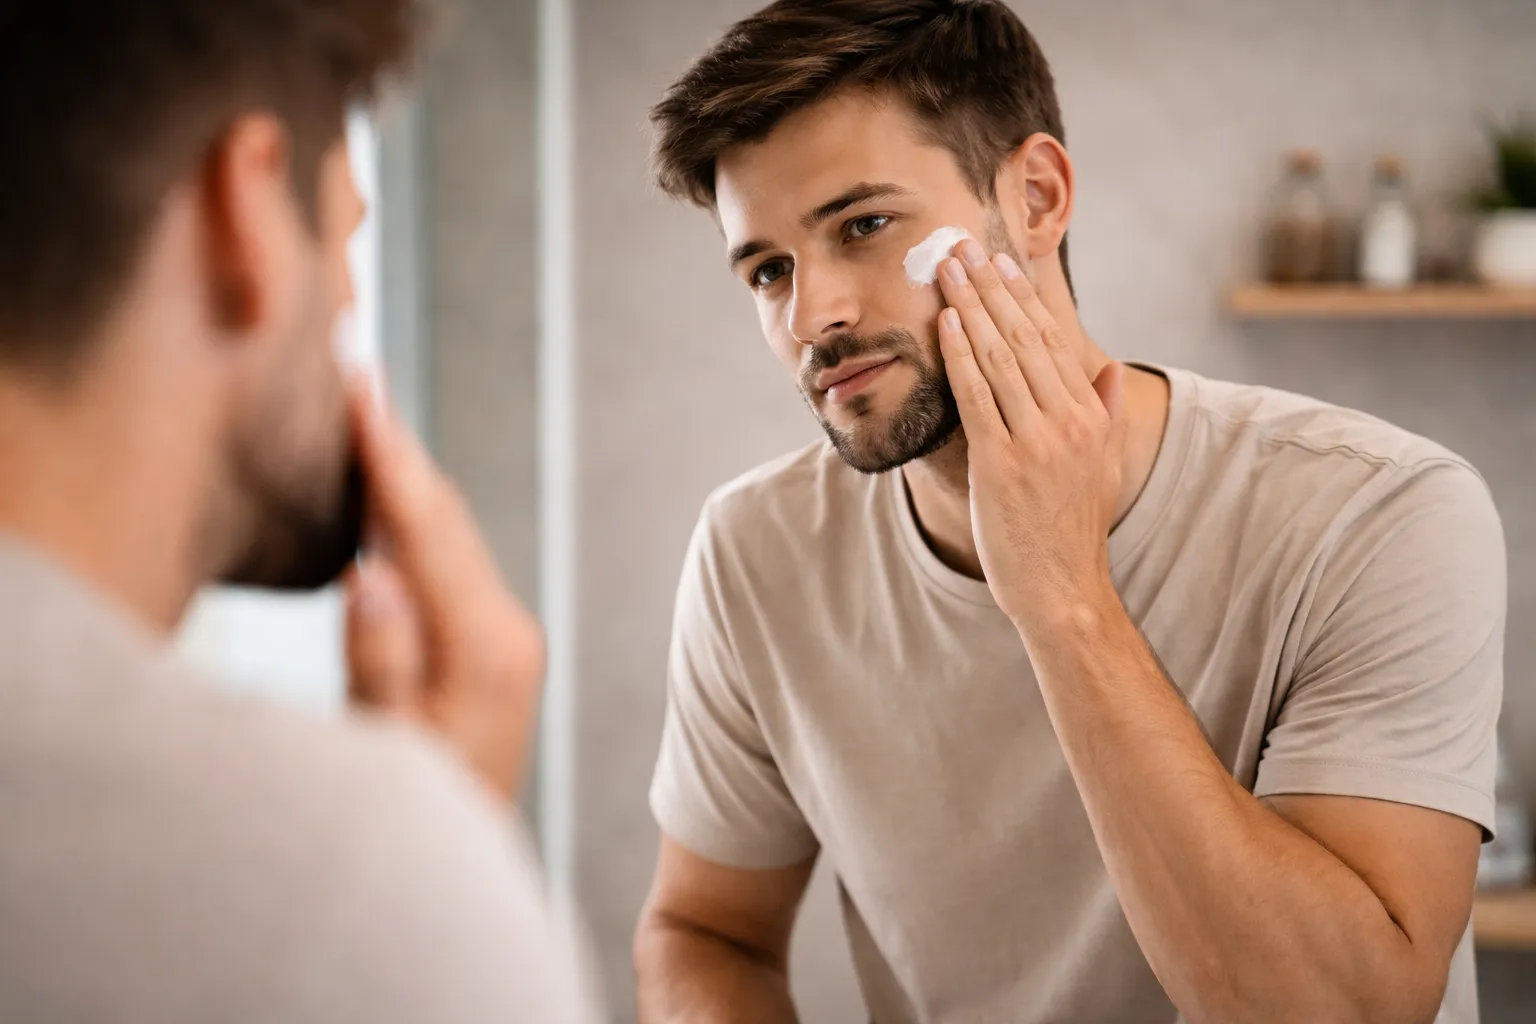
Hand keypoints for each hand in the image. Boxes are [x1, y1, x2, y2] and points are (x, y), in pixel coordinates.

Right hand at [342, 376, 543, 803]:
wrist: (470, 859)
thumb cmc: (420, 817)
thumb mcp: (386, 750)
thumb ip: (379, 661)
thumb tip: (370, 571)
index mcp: (483, 648)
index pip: (425, 529)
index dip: (388, 453)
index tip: (361, 383)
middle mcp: (506, 630)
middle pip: (442, 517)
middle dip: (398, 444)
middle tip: (358, 365)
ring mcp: (506, 635)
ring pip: (448, 533)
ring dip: (406, 475)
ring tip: (366, 407)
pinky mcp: (494, 644)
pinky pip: (449, 560)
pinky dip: (415, 518)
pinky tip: (386, 489)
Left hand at [935, 240, 1126, 629]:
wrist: (1062, 588)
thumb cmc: (1074, 529)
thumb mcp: (1103, 466)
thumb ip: (1106, 413)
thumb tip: (1111, 369)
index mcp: (1089, 415)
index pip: (1050, 339)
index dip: (1021, 296)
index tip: (999, 261)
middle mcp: (1066, 420)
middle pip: (1021, 337)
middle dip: (988, 287)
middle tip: (962, 247)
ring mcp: (1034, 440)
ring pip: (996, 357)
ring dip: (968, 307)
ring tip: (945, 271)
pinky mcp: (1002, 463)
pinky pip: (976, 396)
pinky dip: (958, 355)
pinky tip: (943, 323)